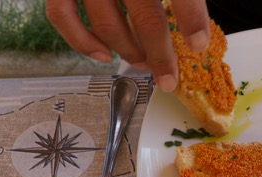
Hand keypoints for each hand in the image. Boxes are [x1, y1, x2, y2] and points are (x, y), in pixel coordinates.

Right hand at [46, 0, 209, 91]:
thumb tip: (194, 18)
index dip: (192, 18)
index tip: (199, 44)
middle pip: (145, 17)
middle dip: (160, 55)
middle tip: (170, 77)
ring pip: (108, 25)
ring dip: (129, 53)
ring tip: (143, 64)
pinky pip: (62, 15)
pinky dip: (82, 41)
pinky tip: (104, 55)